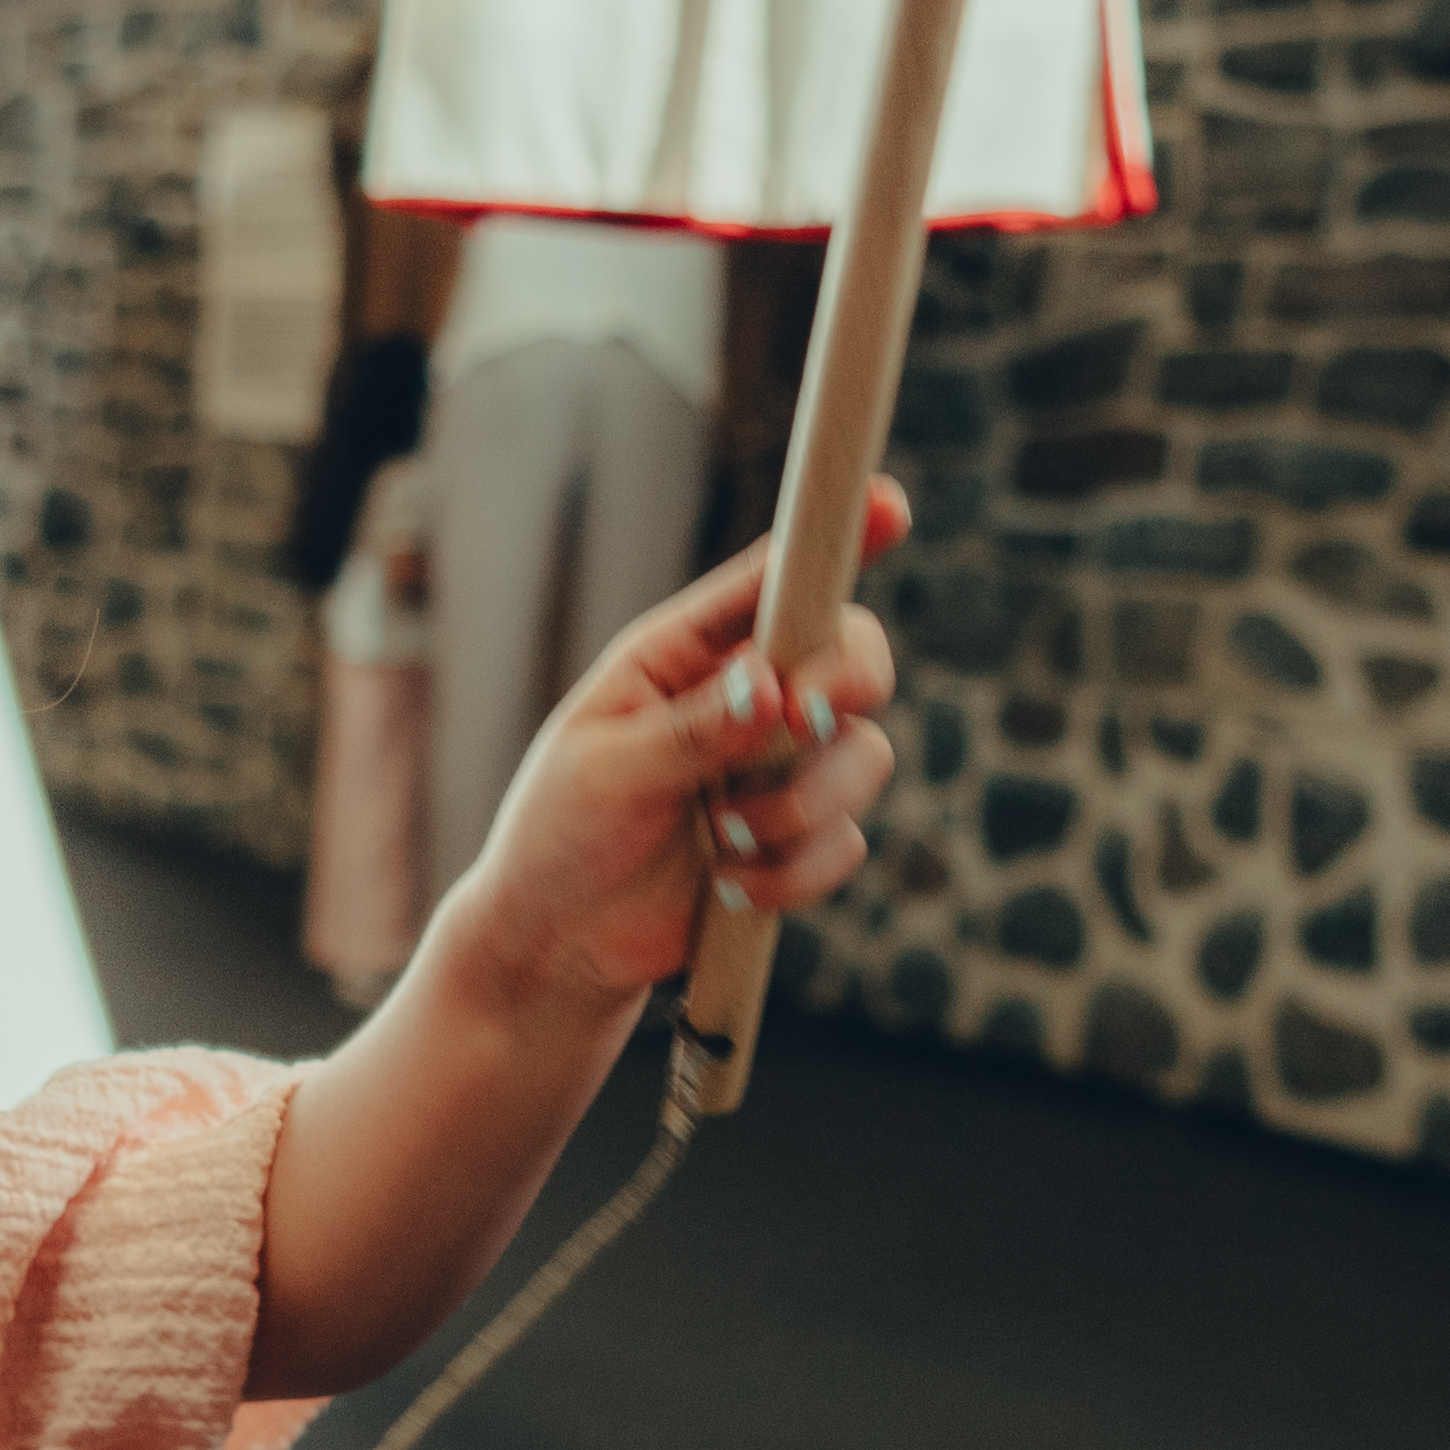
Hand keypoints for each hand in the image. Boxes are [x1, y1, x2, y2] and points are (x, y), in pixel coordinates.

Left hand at [453, 486, 906, 1012]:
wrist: (559, 943)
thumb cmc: (560, 835)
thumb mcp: (605, 772)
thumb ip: (690, 730)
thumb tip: (771, 687)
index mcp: (689, 652)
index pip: (776, 579)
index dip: (841, 535)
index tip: (890, 507)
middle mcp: (749, 697)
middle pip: (854, 656)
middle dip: (845, 685)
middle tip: (802, 720)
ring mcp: (781, 770)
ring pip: (864, 757)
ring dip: (802, 805)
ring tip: (724, 839)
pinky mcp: (798, 840)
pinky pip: (846, 843)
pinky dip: (795, 871)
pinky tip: (729, 887)